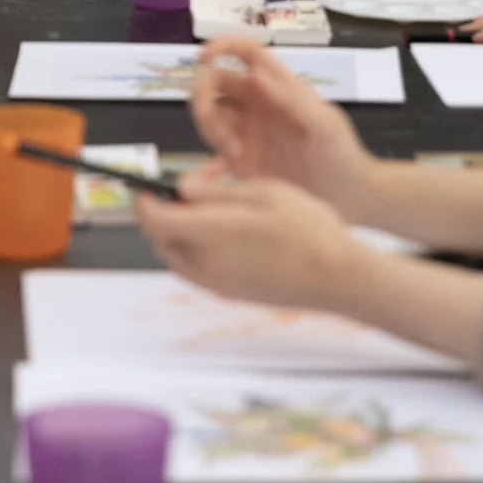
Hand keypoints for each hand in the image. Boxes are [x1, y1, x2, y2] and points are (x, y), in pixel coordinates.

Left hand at [137, 165, 370, 310]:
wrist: (339, 277)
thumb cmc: (308, 229)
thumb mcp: (261, 192)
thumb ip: (215, 192)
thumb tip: (182, 189)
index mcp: (210, 235)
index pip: (154, 220)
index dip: (143, 202)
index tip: (148, 187)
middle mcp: (207, 265)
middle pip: (161, 240)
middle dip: (165, 214)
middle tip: (193, 193)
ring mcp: (219, 285)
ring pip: (179, 257)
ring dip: (182, 233)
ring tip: (215, 211)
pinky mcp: (232, 296)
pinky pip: (199, 271)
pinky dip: (199, 251)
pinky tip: (230, 234)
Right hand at [190, 36, 381, 217]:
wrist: (347, 201)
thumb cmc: (341, 156)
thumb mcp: (323, 125)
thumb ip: (293, 99)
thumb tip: (256, 74)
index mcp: (277, 86)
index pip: (245, 52)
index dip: (223, 45)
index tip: (204, 56)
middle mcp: (256, 103)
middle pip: (213, 81)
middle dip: (203, 98)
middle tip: (218, 131)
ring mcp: (244, 131)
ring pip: (208, 114)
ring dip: (210, 130)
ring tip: (236, 158)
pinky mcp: (237, 160)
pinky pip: (210, 148)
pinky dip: (210, 155)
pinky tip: (228, 173)